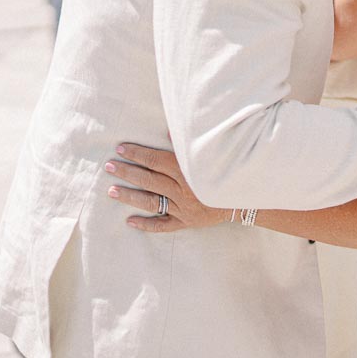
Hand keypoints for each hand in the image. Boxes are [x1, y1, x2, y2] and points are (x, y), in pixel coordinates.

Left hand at [105, 143, 228, 232]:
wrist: (248, 197)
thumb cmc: (229, 169)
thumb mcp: (212, 153)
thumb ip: (189, 143)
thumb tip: (170, 131)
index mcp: (187, 170)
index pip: (155, 160)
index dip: (137, 154)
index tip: (121, 149)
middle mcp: (182, 190)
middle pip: (149, 179)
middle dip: (127, 172)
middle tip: (108, 166)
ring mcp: (183, 208)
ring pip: (151, 202)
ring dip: (130, 196)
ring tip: (111, 191)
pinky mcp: (187, 222)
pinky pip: (163, 226)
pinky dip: (146, 224)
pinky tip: (129, 221)